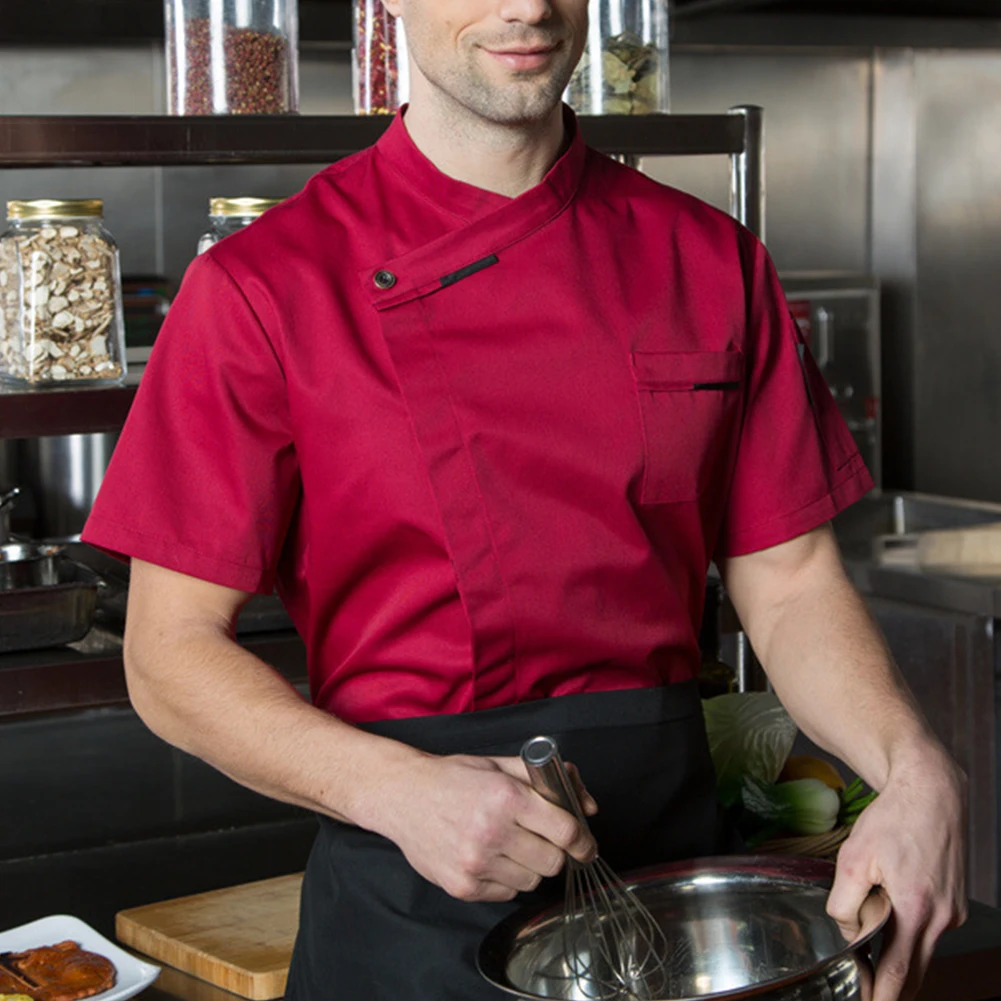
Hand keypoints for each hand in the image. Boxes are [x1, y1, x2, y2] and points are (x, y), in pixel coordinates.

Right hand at [373, 752, 597, 902]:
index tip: (584, 844)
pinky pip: (507, 893)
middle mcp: (492, 832)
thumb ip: (550, 779)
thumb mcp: (501, 765)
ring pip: (532, 880)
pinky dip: (505, 879)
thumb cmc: (454, 778)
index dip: (582, 840)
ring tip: (508, 844)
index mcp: (506, 797)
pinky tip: (489, 856)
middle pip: (553, 861)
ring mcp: (476, 863)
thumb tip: (587, 806)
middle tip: (540, 838)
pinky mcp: (463, 886)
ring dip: (529, 865)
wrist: (403, 796)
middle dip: (554, 851)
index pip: (565, 830)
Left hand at [826, 746, 967, 1000]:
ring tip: (871, 932)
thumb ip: (844, 903)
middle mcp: (942, 918)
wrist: (931, 792)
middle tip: (867, 991)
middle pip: (916, 970)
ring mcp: (953, 912)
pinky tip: (892, 905)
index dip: (882, 995)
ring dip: (899, 951)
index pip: (900, 972)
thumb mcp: (853, 858)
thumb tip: (848, 932)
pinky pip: (929, 928)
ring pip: (922, 948)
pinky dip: (910, 929)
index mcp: (916, 910)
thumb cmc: (893, 820)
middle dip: (892, 986)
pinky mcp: (955, 903)